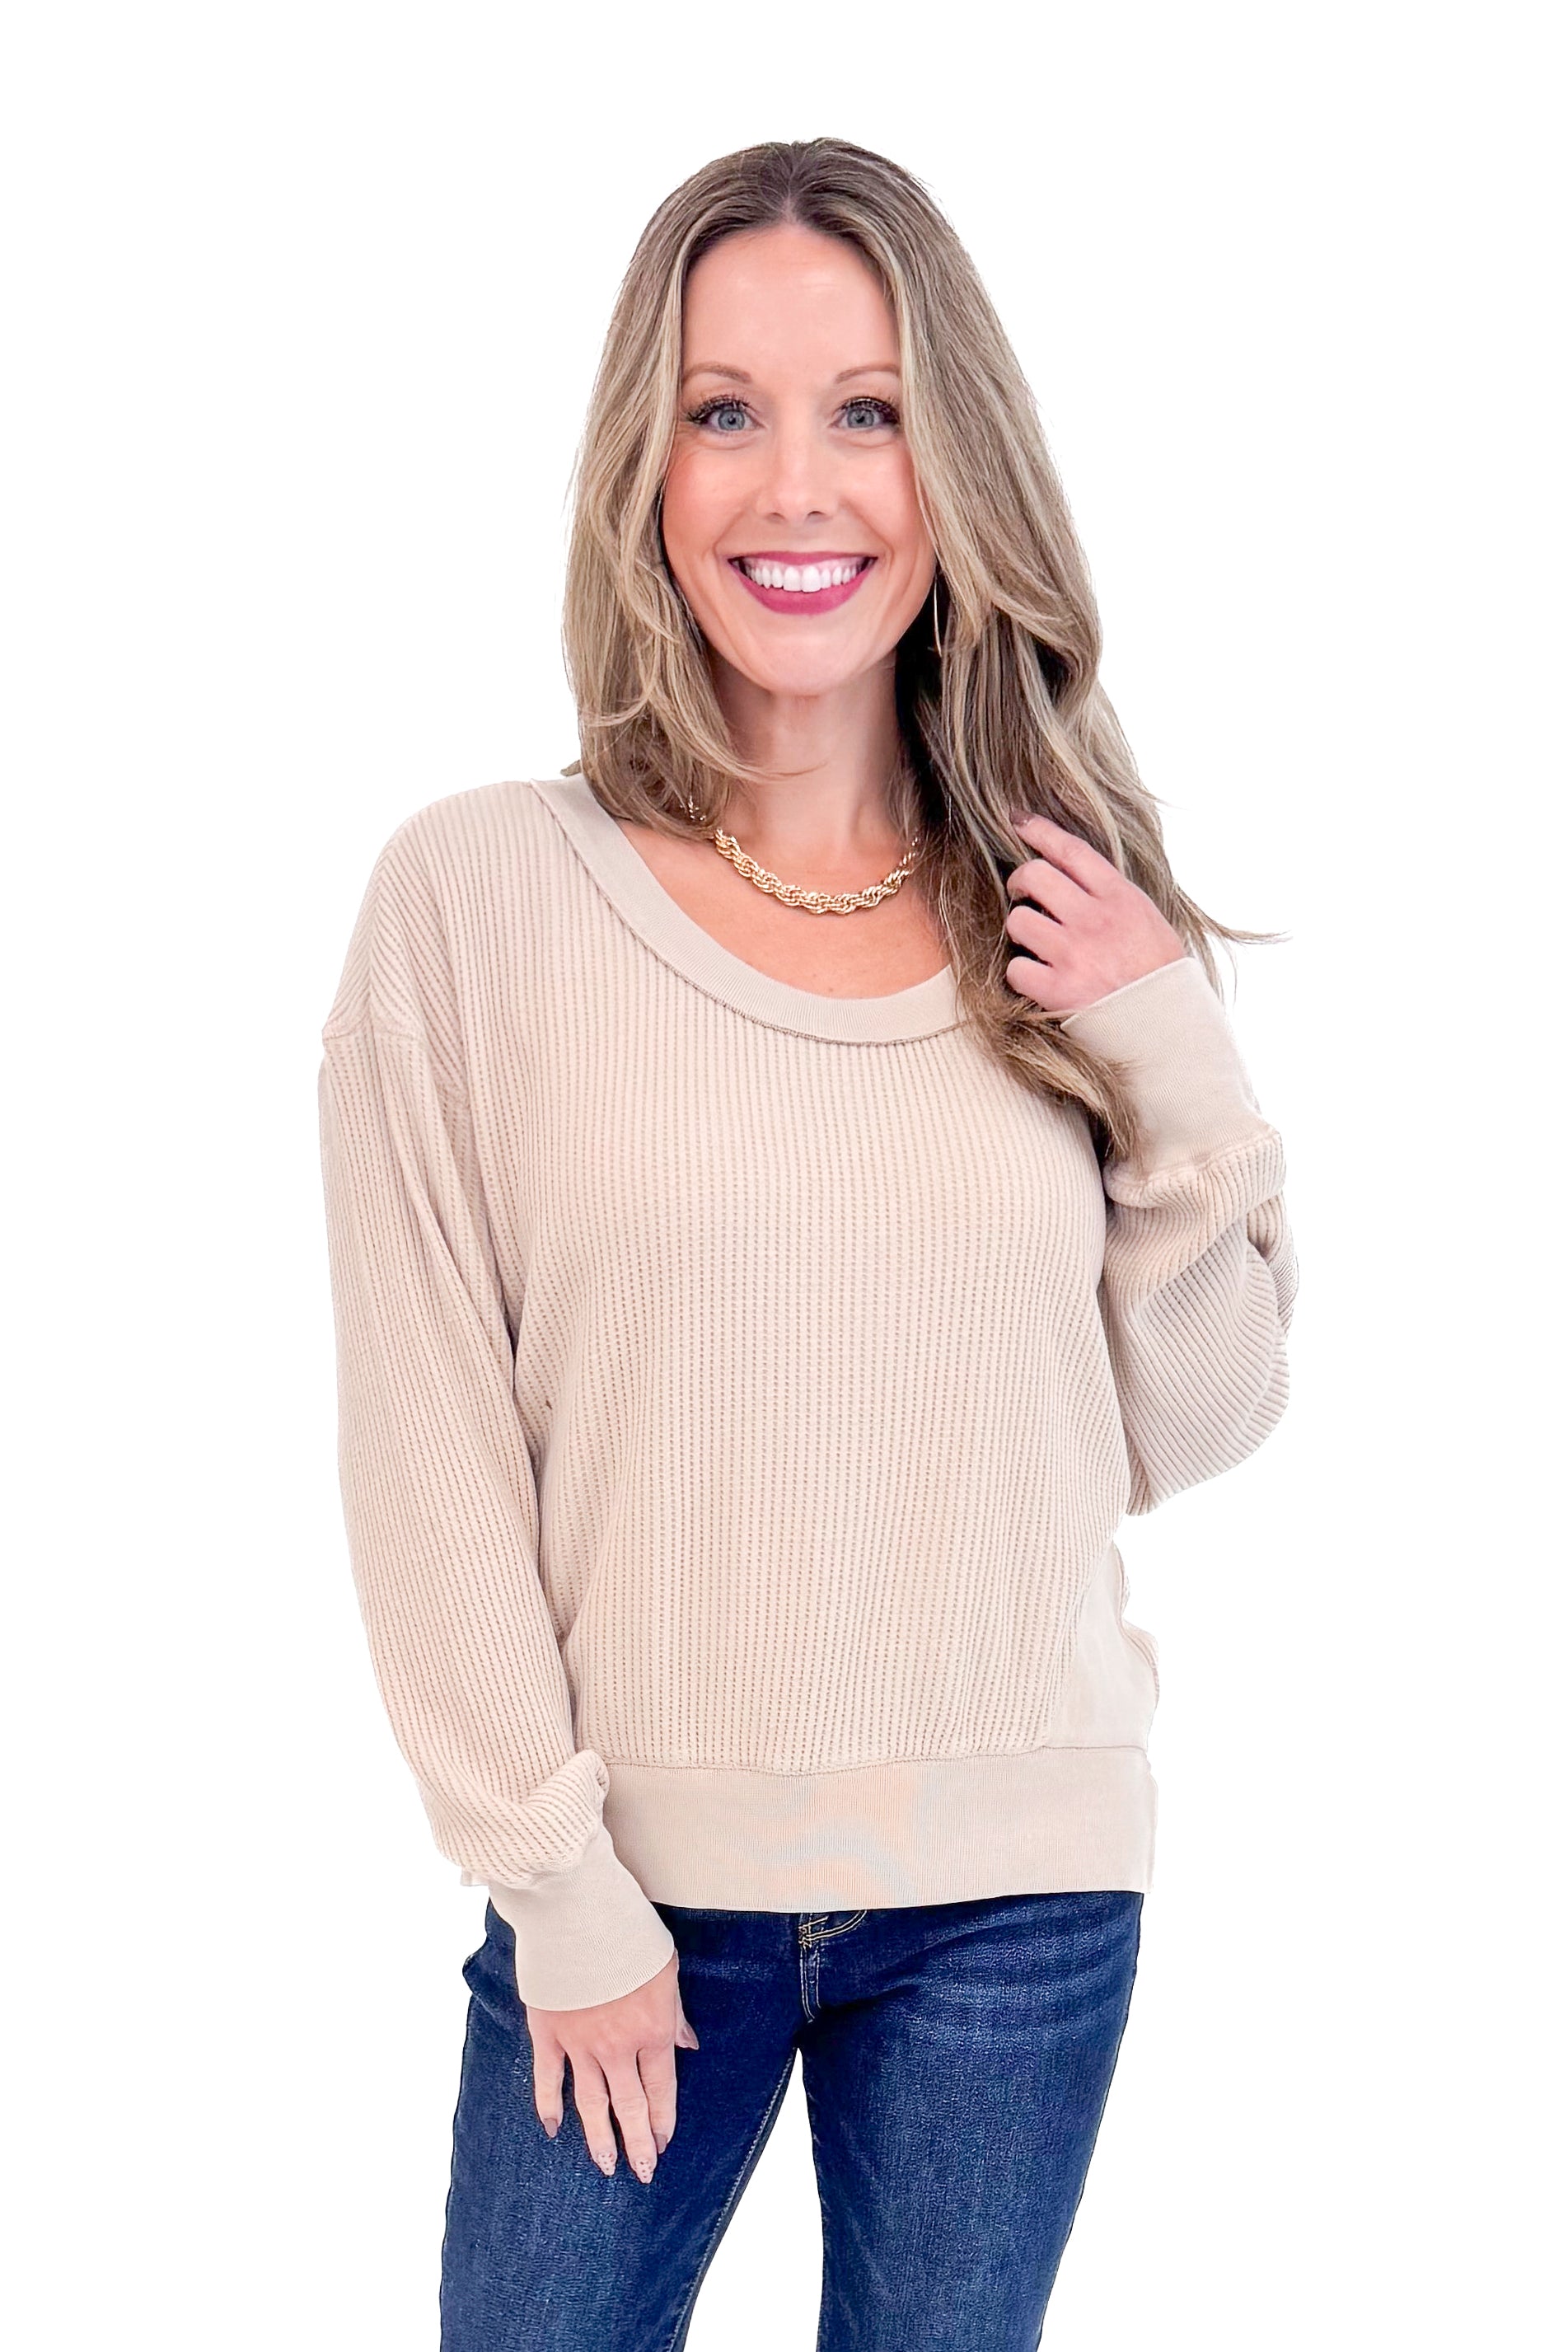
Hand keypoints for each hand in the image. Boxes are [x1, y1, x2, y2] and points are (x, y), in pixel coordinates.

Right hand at [526, 1950, 699, 2183]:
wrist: (578, 1915)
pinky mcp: (548, 2033)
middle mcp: (617, 2047)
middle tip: (642, 2172)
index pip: (660, 2089)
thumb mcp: (666, 1969)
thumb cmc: (628, 1935)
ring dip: (599, 2138)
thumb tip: (688, 2046)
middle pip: (629, 2106)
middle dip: (637, 2143)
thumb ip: (675, 2013)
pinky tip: (553, 2129)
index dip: (662, 2120)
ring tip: (604, 2166)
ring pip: (591, 2103)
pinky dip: (549, 2106)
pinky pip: (547, 2079)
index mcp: (651, 2030)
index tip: (663, 2143)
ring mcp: (579, 2044)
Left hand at [1002, 811, 1186, 1015]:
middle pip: (1034, 876)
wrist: (1169, 1028)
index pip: (1072, 851)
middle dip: (1020, 882)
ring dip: (1021, 931)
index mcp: (1121, 899)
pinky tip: (1039, 979)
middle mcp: (1095, 920)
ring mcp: (1074, 954)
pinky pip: (1015, 969)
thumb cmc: (1158, 975)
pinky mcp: (1057, 990)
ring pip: (1018, 921)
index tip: (1018, 820)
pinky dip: (1021, 974)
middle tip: (1022, 894)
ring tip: (1037, 944)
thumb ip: (1112, 896)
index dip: (1040, 831)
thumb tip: (1071, 875)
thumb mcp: (1147, 921)